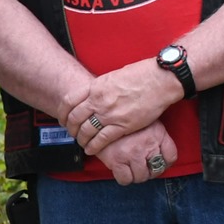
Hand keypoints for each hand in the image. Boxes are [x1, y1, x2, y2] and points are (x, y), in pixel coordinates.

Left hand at [66, 60, 183, 157]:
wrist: (160, 80)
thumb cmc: (142, 74)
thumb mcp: (114, 77)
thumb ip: (101, 88)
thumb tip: (96, 96)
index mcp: (95, 87)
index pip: (68, 102)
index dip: (62, 113)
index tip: (63, 119)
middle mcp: (98, 101)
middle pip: (74, 119)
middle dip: (71, 129)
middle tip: (73, 133)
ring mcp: (109, 114)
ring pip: (86, 131)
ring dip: (82, 139)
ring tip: (83, 143)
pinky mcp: (123, 125)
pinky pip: (102, 139)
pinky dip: (94, 146)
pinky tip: (92, 149)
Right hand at [96, 123, 180, 186]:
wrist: (102, 117)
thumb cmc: (127, 119)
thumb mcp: (149, 122)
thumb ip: (159, 137)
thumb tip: (164, 157)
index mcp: (158, 134)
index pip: (171, 156)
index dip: (166, 163)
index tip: (160, 163)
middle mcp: (147, 145)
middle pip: (156, 170)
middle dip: (150, 171)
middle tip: (143, 168)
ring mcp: (132, 154)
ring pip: (140, 177)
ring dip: (137, 176)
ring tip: (133, 169)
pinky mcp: (116, 160)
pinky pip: (125, 179)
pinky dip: (125, 178)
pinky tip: (122, 170)